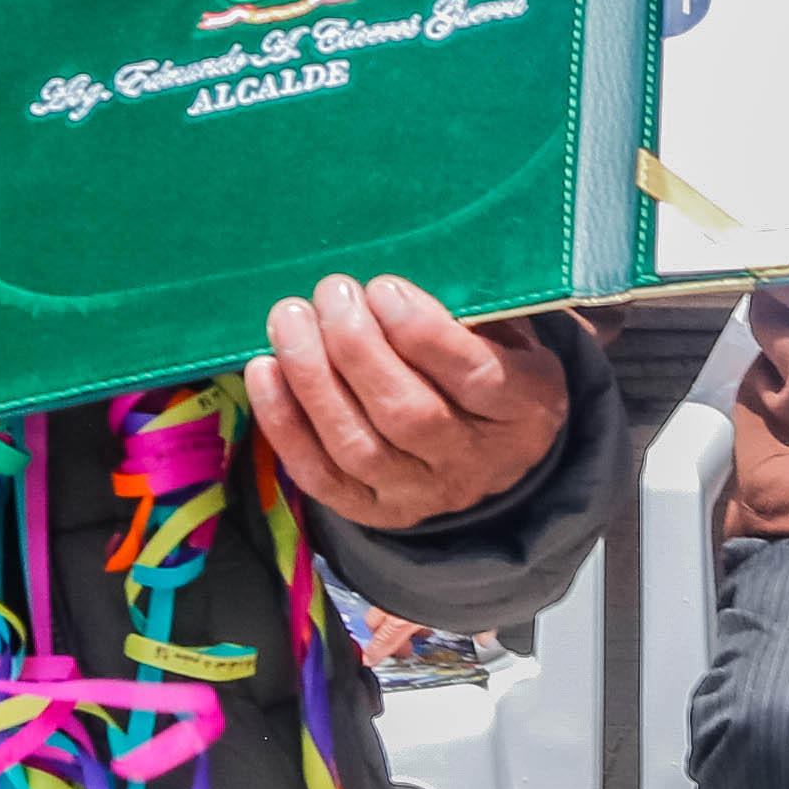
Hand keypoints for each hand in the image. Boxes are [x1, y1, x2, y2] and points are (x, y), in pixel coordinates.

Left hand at [250, 275, 565, 530]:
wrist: (490, 457)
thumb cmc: (492, 367)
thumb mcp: (509, 334)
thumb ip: (469, 310)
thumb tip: (394, 279)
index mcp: (523, 408)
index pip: (475, 376)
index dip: (421, 331)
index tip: (383, 287)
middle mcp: (472, 460)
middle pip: (408, 413)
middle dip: (356, 347)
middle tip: (331, 292)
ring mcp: (419, 493)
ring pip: (357, 445)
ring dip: (312, 377)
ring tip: (289, 320)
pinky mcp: (371, 509)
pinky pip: (319, 475)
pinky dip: (285, 422)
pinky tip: (266, 370)